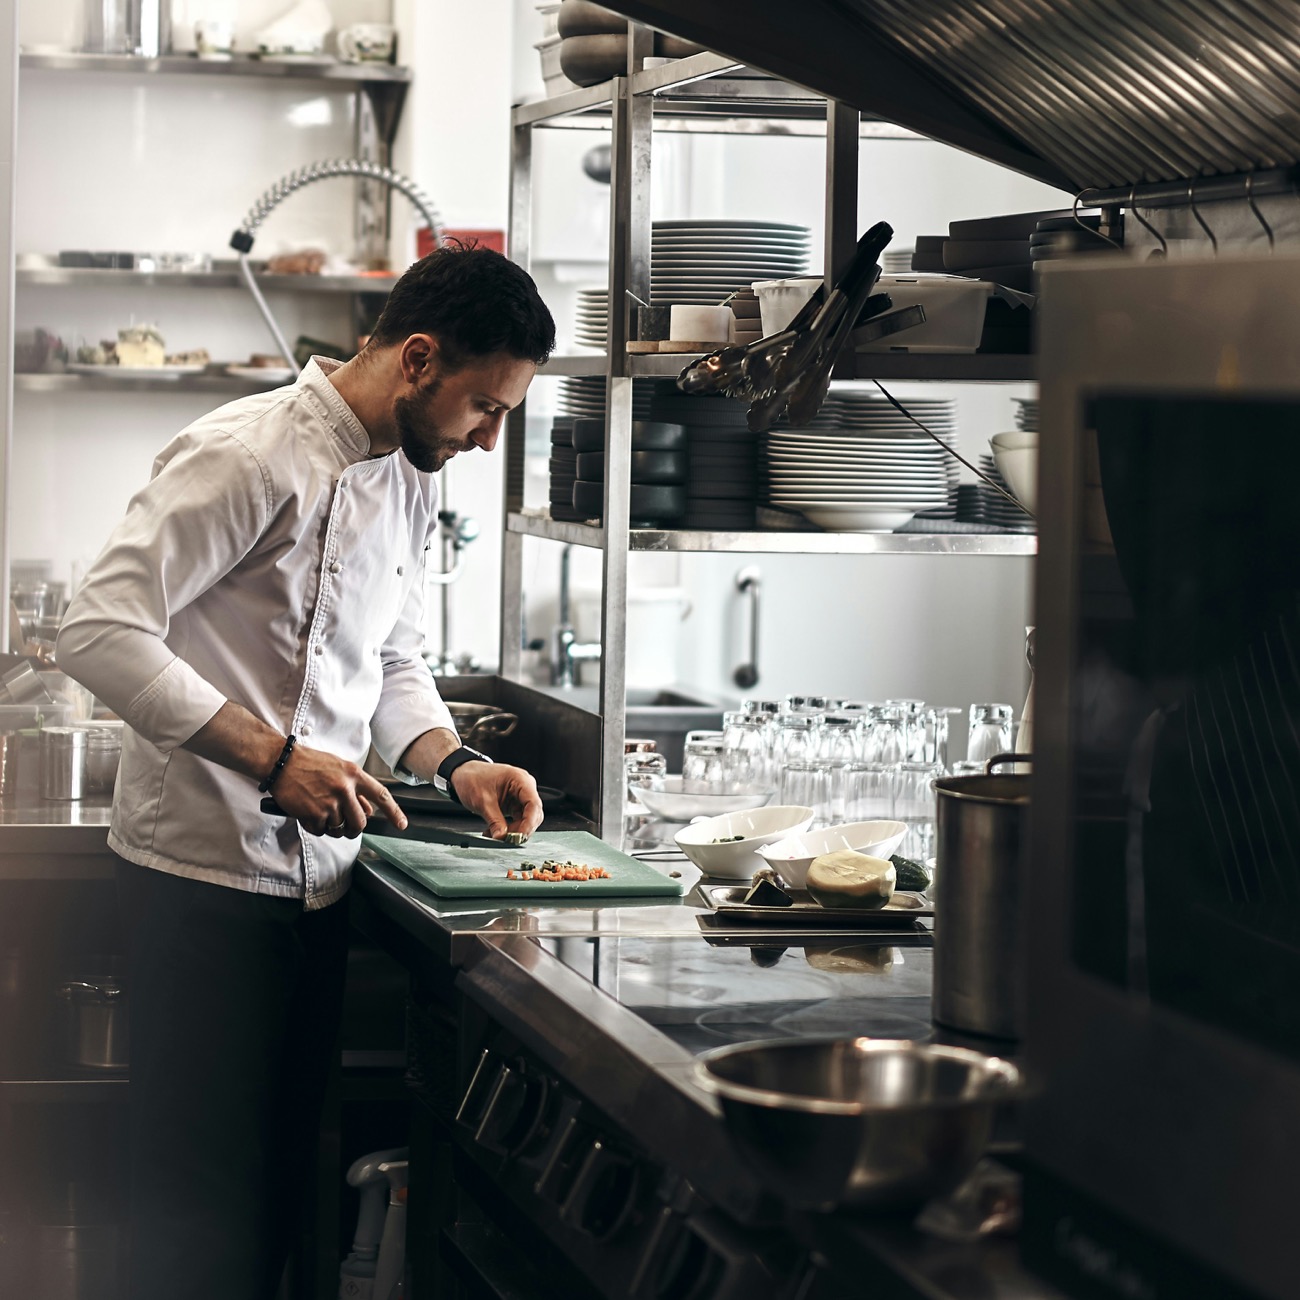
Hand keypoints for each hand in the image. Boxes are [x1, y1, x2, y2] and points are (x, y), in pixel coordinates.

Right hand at [271, 743, 407, 838]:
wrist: (281, 762)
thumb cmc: (309, 763)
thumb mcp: (338, 769)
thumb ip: (355, 788)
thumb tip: (369, 810)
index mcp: (354, 775)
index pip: (381, 795)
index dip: (394, 812)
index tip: (401, 824)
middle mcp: (345, 789)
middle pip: (360, 822)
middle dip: (353, 828)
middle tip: (344, 825)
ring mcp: (330, 802)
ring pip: (339, 829)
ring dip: (331, 827)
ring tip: (320, 813)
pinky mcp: (314, 813)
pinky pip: (320, 830)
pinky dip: (315, 826)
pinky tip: (308, 813)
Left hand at [449, 762, 543, 840]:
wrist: (462, 773)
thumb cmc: (472, 778)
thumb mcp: (482, 801)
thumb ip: (494, 820)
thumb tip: (502, 837)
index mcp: (520, 780)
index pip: (533, 804)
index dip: (529, 823)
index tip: (520, 836)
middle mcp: (524, 787)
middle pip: (533, 813)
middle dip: (521, 829)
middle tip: (507, 839)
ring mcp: (520, 795)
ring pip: (526, 819)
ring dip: (514, 830)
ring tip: (496, 835)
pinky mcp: (514, 803)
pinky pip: (518, 819)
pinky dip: (508, 828)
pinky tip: (496, 832)